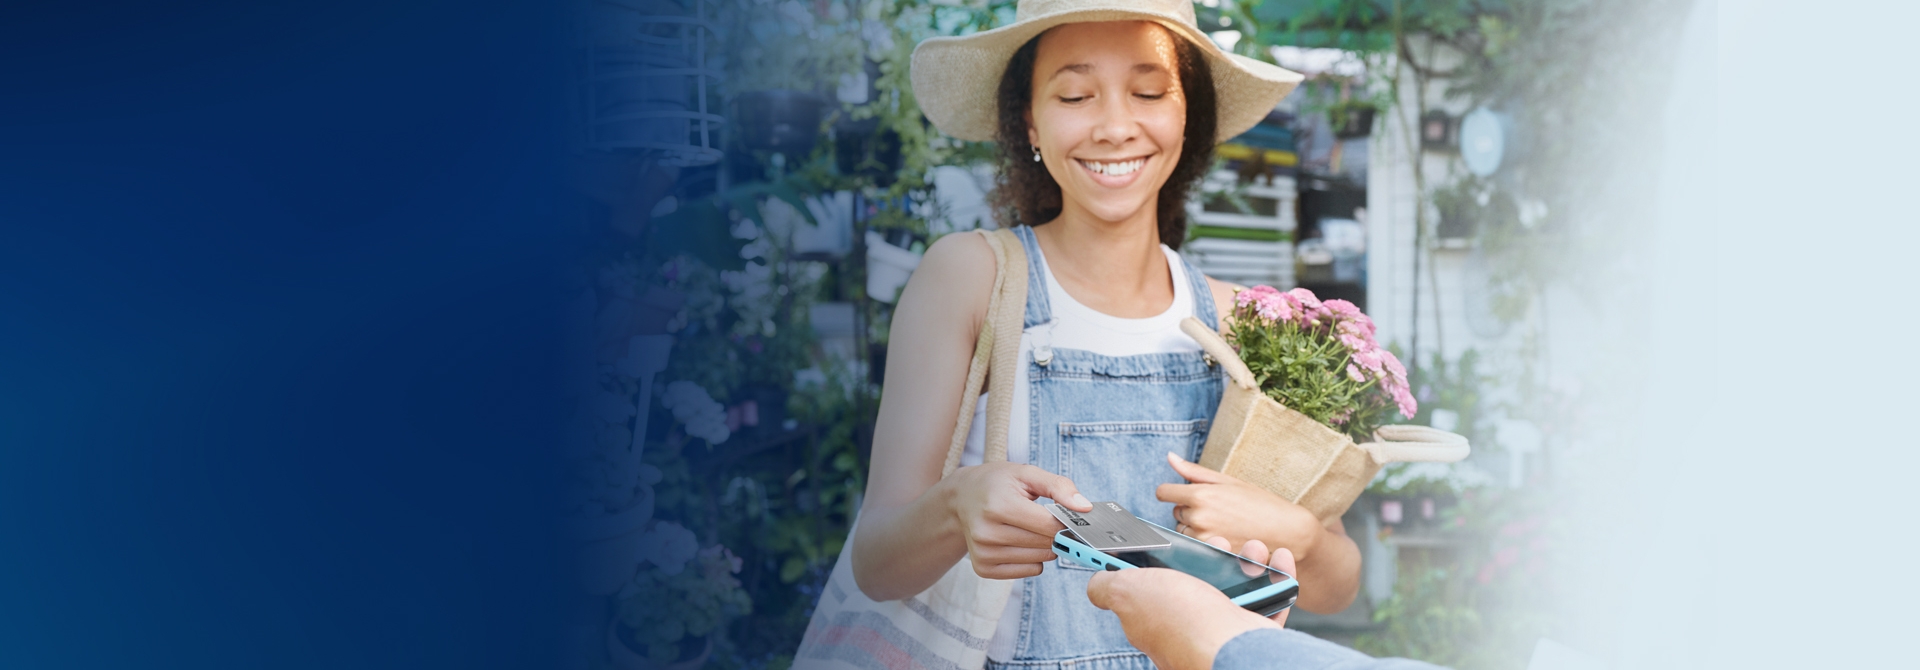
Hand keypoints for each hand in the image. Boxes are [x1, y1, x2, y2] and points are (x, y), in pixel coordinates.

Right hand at [942, 462, 1091, 579]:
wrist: (961, 498)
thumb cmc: (997, 483)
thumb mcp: (1026, 474)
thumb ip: (1059, 487)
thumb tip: (1084, 508)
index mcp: (999, 505)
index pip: (1049, 525)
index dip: (1066, 521)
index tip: (1068, 515)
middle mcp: (987, 532)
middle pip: (1046, 544)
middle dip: (1054, 533)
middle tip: (1044, 518)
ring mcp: (984, 553)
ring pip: (1040, 560)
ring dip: (1044, 546)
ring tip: (1027, 527)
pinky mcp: (984, 568)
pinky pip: (1029, 571)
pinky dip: (1032, 558)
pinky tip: (1019, 540)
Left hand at [1086, 538, 1296, 669]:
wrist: (1232, 651)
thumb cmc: (1182, 620)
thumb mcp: (1129, 593)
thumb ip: (1108, 586)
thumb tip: (1096, 582)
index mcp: (1156, 620)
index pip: (1155, 589)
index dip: (1163, 562)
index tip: (1175, 540)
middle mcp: (1190, 628)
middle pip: (1201, 584)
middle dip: (1213, 555)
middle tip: (1219, 540)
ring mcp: (1224, 632)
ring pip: (1238, 589)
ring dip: (1248, 560)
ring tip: (1254, 545)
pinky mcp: (1255, 633)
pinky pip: (1271, 600)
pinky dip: (1278, 576)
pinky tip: (1278, 558)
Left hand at [1157, 452, 1323, 563]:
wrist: (1286, 532)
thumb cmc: (1260, 503)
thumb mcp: (1229, 481)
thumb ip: (1194, 471)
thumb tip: (1169, 456)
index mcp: (1201, 494)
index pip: (1163, 492)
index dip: (1171, 492)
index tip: (1182, 494)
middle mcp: (1198, 517)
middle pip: (1175, 512)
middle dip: (1189, 510)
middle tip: (1218, 510)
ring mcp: (1203, 538)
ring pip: (1183, 530)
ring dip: (1194, 528)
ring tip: (1223, 524)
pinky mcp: (1210, 554)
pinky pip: (1193, 546)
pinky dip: (1202, 542)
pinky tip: (1223, 537)